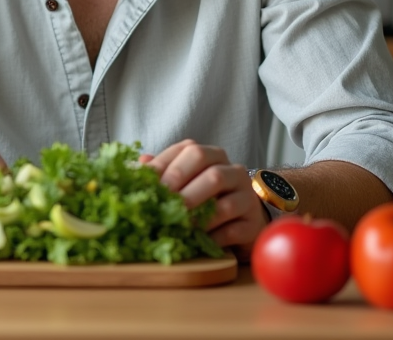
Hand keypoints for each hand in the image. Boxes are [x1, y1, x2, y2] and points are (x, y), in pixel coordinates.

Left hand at [144, 140, 267, 257]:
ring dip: (199, 218)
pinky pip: (233, 230)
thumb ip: (163, 171)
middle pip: (212, 173)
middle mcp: (233, 172)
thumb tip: (139, 165)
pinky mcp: (253, 224)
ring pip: (225, 204)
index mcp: (212, 156)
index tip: (148, 184)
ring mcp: (247, 198)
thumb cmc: (205, 198)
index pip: (190, 151)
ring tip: (179, 226)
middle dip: (186, 190)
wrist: (241, 221)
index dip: (167, 166)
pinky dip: (213, 237)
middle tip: (165, 204)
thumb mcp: (183, 181)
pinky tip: (198, 241)